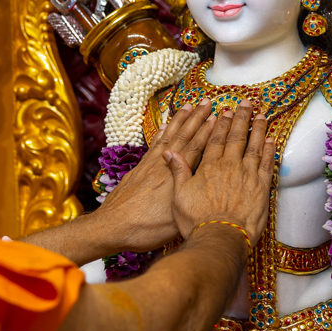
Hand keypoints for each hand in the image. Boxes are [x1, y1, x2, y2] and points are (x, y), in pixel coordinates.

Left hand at [93, 98, 216, 250]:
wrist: (112, 227)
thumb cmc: (146, 228)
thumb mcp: (175, 220)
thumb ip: (191, 201)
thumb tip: (207, 190)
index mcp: (176, 177)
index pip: (196, 149)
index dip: (208, 133)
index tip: (218, 117)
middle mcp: (163, 166)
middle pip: (184, 137)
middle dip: (197, 118)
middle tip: (208, 102)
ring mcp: (150, 165)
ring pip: (169, 136)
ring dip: (180, 120)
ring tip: (189, 105)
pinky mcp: (139, 169)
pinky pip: (154, 144)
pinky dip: (161, 132)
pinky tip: (164, 125)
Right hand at [164, 101, 275, 243]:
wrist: (220, 238)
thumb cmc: (197, 221)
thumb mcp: (179, 196)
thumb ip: (178, 172)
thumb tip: (170, 152)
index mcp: (209, 167)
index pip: (216, 139)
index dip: (221, 124)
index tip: (225, 112)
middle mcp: (229, 167)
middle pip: (236, 137)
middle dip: (241, 119)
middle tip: (246, 104)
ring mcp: (247, 176)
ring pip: (254, 146)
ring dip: (258, 129)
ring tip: (262, 115)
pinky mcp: (261, 188)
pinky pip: (267, 164)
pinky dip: (270, 150)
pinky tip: (271, 140)